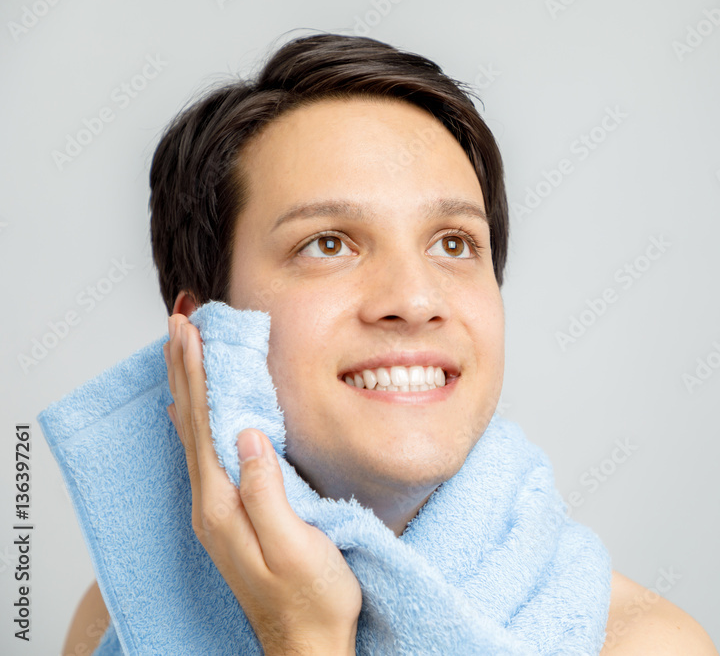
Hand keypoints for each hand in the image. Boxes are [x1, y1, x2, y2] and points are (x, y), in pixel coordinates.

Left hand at [164, 313, 361, 654]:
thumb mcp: (295, 547)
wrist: (306, 642)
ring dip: (187, 388)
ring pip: (194, 434)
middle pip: (190, 422)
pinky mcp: (231, 514)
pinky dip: (197, 419)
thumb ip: (267, 492)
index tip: (190, 331)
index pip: (204, 424)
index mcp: (224, 504)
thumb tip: (249, 435)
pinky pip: (205, 453)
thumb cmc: (311, 598)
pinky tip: (191, 413)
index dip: (197, 374)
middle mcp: (211, 504)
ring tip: (181, 352)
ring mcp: (217, 510)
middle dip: (183, 369)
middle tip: (178, 323)